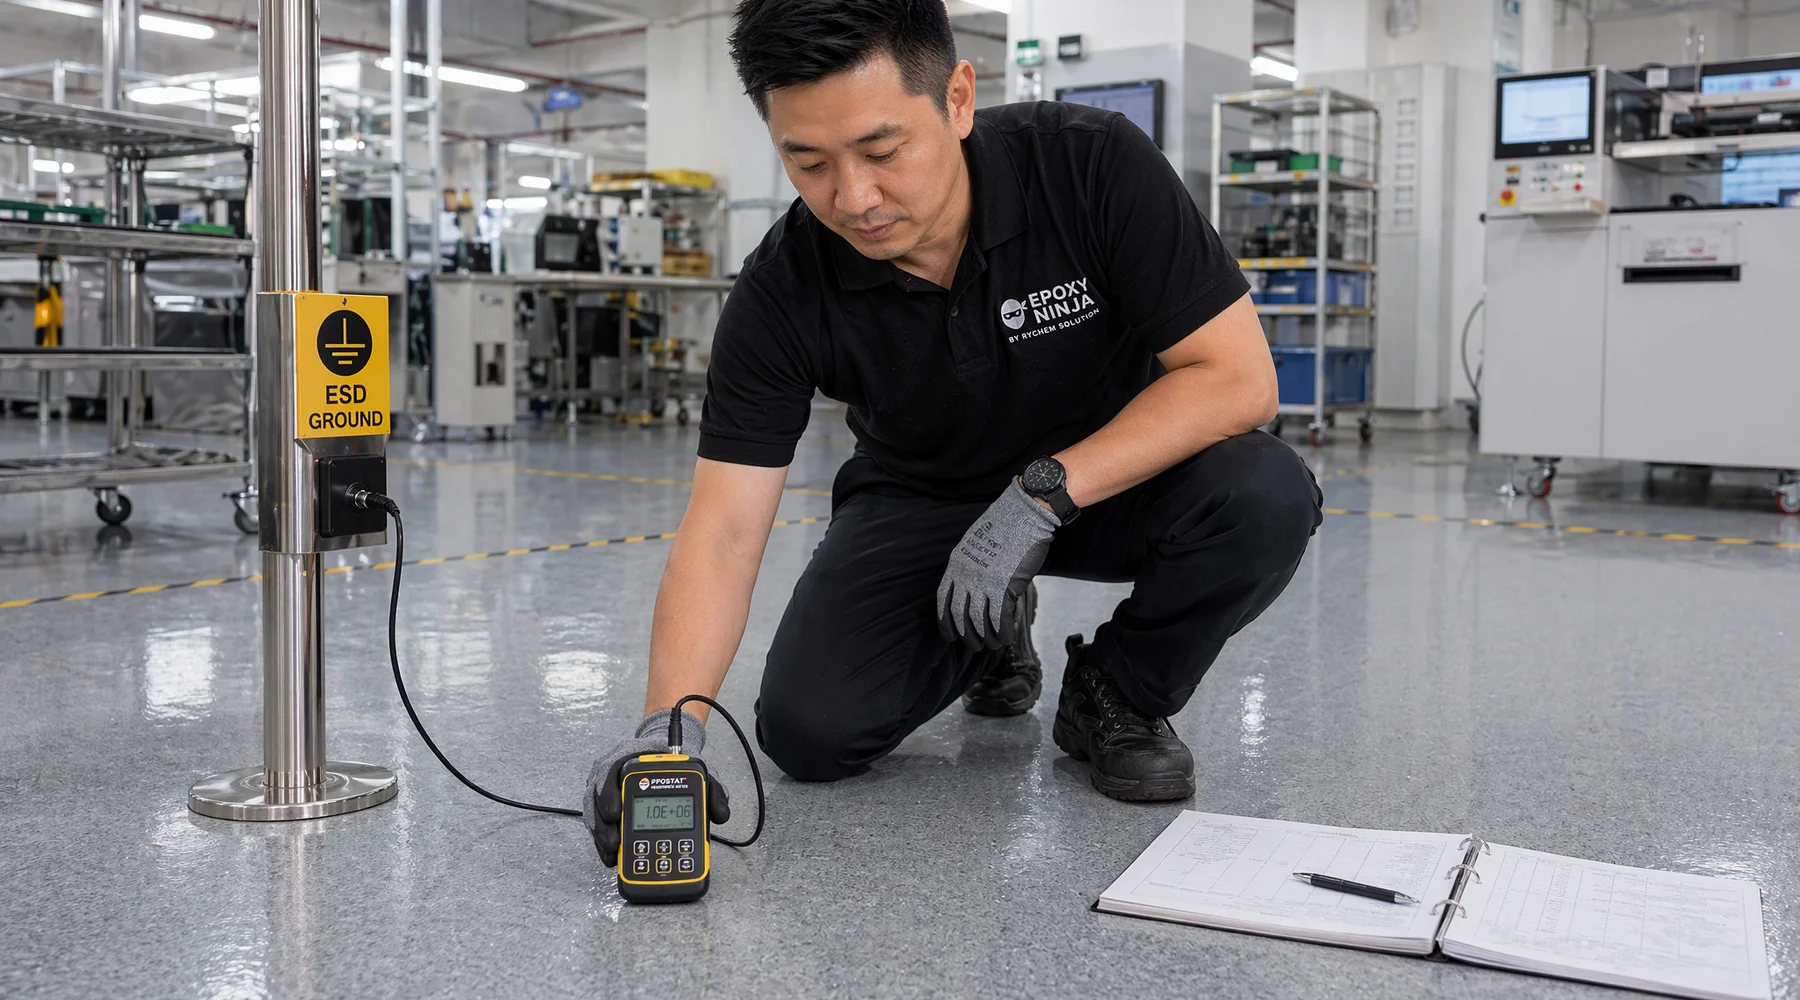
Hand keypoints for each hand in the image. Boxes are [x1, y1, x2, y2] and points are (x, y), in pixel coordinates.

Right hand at [582, 708, 730, 864]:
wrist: (667, 758)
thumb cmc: (676, 765)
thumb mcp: (698, 770)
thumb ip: (711, 791)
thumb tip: (721, 815)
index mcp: (633, 755)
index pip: (613, 767)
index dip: (608, 792)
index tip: (615, 813)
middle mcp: (612, 770)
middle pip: (596, 793)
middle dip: (602, 822)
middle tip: (613, 842)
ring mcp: (605, 788)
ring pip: (594, 811)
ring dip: (601, 835)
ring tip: (612, 853)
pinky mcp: (603, 805)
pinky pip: (597, 822)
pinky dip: (602, 839)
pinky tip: (611, 855)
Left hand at [936, 478, 1061, 649]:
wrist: (1024, 513)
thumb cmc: (1005, 525)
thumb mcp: (976, 543)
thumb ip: (972, 565)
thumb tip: (974, 586)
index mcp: (956, 564)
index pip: (944, 600)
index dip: (945, 621)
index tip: (950, 634)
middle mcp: (967, 575)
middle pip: (960, 615)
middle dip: (966, 635)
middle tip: (974, 645)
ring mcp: (985, 582)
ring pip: (980, 621)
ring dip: (986, 637)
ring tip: (992, 645)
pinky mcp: (1005, 586)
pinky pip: (1000, 617)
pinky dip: (1002, 631)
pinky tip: (1006, 637)